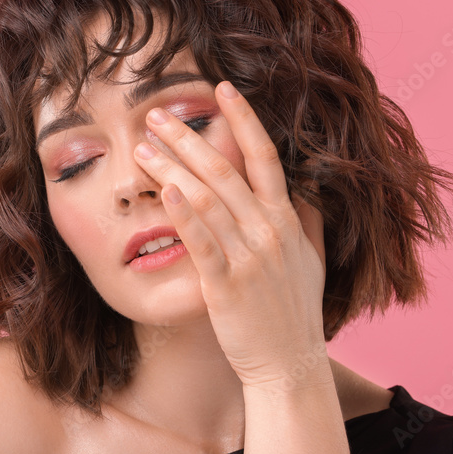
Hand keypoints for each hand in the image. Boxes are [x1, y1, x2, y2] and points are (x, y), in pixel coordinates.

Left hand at [133, 81, 329, 388]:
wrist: (289, 364)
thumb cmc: (294, 311)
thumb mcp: (310, 259)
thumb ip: (307, 219)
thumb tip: (304, 187)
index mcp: (286, 219)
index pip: (264, 156)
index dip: (242, 119)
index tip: (220, 88)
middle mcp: (268, 231)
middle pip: (224, 170)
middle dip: (187, 137)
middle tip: (155, 114)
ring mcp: (248, 257)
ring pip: (206, 199)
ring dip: (172, 168)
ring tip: (142, 148)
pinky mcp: (226, 285)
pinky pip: (203, 242)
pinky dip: (184, 213)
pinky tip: (165, 190)